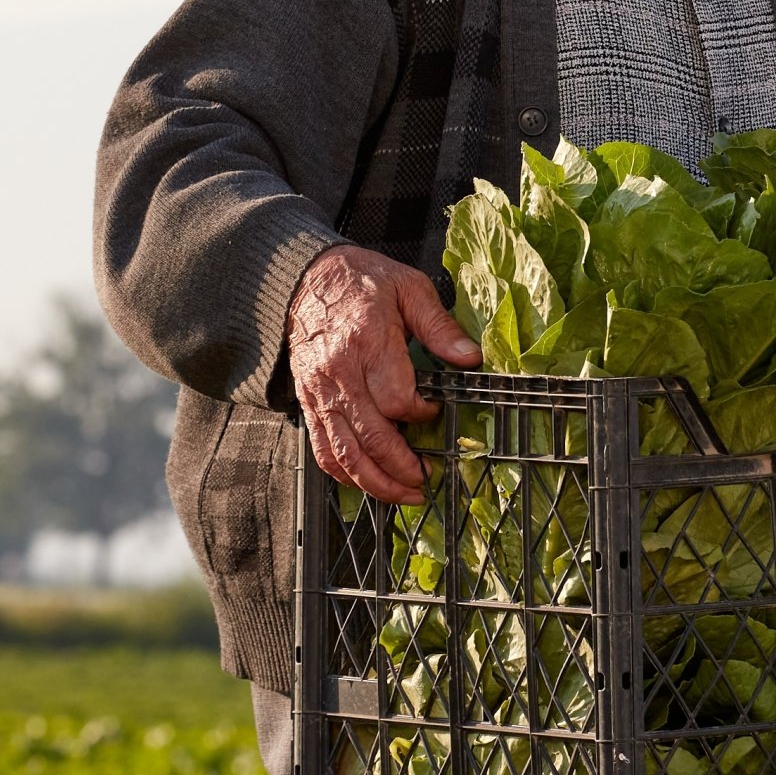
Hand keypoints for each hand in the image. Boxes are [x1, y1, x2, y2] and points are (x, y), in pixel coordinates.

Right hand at [286, 245, 480, 504]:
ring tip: (405, 495)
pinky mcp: (308, 403)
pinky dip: (343, 474)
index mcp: (368, 341)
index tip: (435, 411)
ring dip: (375, 482)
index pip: (396, 399)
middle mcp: (340, 374)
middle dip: (401, 467)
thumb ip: (439, 326)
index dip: (420, 414)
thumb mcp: (409, 288)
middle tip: (427, 480)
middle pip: (370, 436)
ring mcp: (320, 393)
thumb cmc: (361, 281)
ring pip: (344, 453)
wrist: (305, 279)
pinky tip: (367, 483)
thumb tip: (470, 358)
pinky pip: (322, 449)